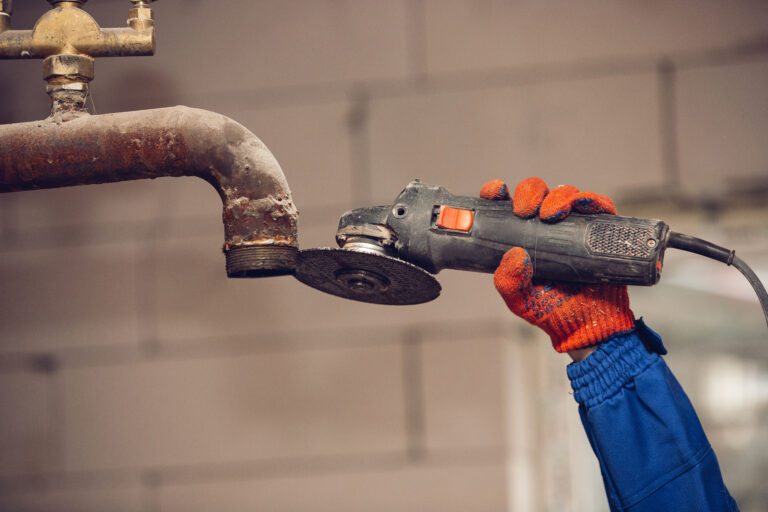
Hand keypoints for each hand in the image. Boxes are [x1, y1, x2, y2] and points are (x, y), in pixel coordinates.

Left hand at [480, 178, 634, 357]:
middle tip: (525, 210)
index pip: (504, 204)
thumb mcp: (519, 300)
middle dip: (529, 192)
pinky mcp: (600, 230)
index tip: (496, 192)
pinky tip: (581, 206)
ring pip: (565, 193)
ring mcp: (574, 225)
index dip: (497, 192)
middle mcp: (545, 225)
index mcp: (520, 235)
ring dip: (557, 197)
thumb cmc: (550, 310)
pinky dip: (591, 199)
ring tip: (550, 215)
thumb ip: (509, 281)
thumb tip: (515, 254)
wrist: (587, 327)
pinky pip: (599, 205)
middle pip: (536, 191)